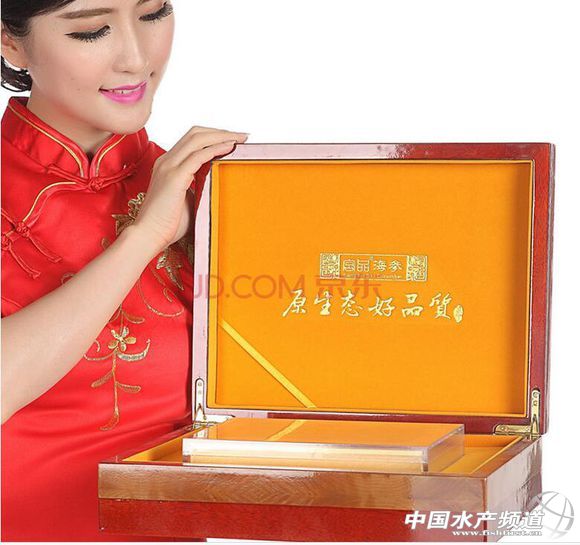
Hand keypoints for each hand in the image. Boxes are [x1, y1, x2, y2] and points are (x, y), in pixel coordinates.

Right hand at [133, 125, 247, 252]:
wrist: (148, 235)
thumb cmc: (168, 224)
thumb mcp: (188, 200)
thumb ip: (199, 188)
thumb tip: (218, 186)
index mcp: (168, 165)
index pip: (191, 140)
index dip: (213, 135)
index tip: (233, 139)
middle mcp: (167, 161)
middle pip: (196, 133)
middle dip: (221, 131)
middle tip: (242, 136)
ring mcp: (169, 167)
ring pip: (198, 139)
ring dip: (222, 136)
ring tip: (241, 139)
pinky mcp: (175, 177)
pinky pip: (199, 155)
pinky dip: (216, 148)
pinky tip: (230, 148)